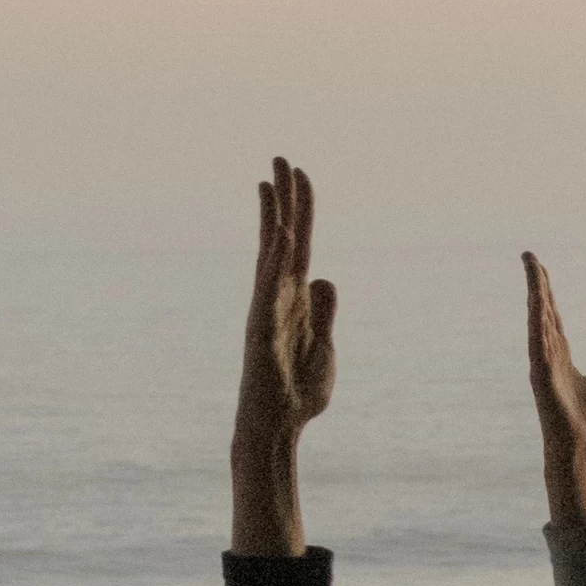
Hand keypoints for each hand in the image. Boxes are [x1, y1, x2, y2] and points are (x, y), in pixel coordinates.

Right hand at [231, 160, 336, 556]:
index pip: (299, 245)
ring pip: (270, 254)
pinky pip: (268, 288)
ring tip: (274, 181)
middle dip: (284, 199)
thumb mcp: (325, 346)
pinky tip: (279, 232)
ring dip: (273, 217)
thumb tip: (324, 276)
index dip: (301, 211)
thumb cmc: (299, 392)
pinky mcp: (261, 328)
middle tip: (282, 158)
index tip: (301, 176)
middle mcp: (278, 297)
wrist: (280, 426)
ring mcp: (267, 309)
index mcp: (296, 300)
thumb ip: (325, 312)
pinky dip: (274, 260)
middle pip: (281, 238)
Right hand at [526, 253, 585, 526]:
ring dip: (534, 296)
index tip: (540, 267)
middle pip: (541, 312)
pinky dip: (537, 325)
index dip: (546, 290)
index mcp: (559, 354)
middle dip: (536, 284)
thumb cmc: (583, 421)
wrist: (578, 448)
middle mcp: (547, 355)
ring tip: (531, 270)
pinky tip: (536, 305)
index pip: (551, 314)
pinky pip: (539, 346)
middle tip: (529, 256)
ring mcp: (542, 366)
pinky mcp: (543, 379)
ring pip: (538, 323)